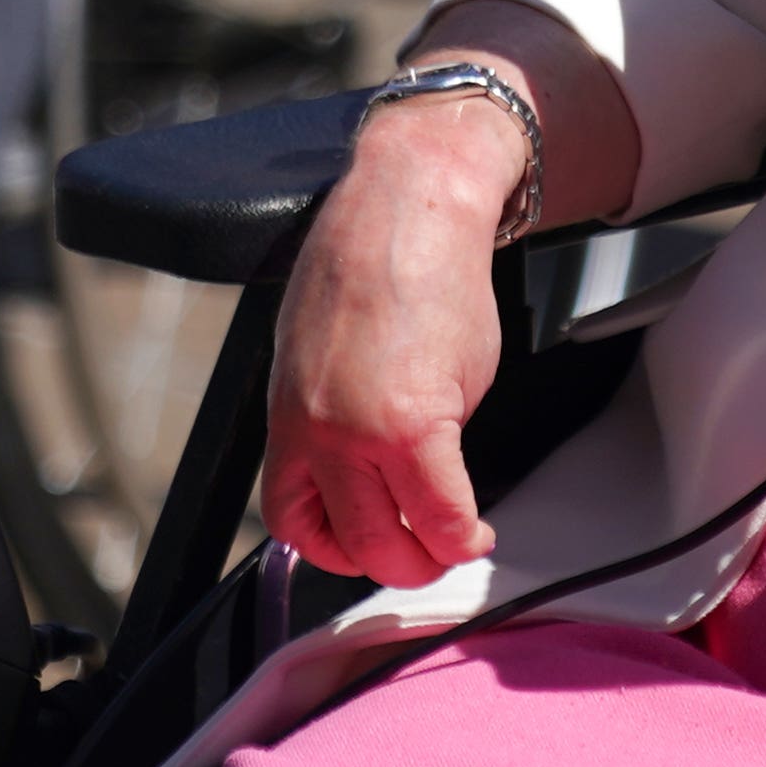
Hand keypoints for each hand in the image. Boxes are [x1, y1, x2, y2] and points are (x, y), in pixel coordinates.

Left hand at [265, 94, 528, 586]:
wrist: (412, 203)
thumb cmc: (371, 257)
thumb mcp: (320, 347)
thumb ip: (335, 414)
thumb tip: (366, 465)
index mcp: (288, 411)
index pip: (291, 519)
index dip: (334, 550)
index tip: (368, 546)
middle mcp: (317, 427)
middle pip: (345, 540)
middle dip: (391, 563)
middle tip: (423, 557)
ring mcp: (364, 428)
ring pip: (390, 538)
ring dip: (429, 557)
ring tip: (454, 543)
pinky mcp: (419, 417)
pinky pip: (442, 508)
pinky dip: (462, 533)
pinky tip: (476, 529)